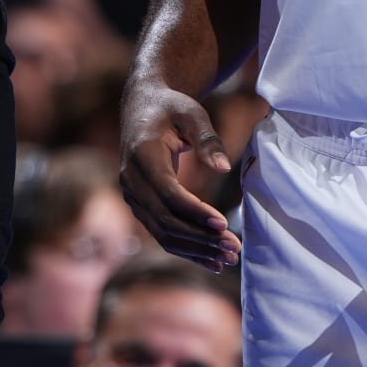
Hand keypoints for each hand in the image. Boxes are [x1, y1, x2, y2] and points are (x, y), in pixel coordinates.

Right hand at [119, 82, 240, 271]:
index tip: (223, 223)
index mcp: (142, 154)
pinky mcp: (140, 205)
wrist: (142, 106)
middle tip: (234, 249)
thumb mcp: (192, 113)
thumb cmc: (171, 107)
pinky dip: (186, 249)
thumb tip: (224, 168)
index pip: (168, 193)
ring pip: (162, 233)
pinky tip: (212, 260)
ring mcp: (132, 195)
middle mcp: (131, 179)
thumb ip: (208, 139)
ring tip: (229, 258)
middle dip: (200, 238)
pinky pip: (161, 233)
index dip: (195, 211)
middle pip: (165, 219)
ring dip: (195, 249)